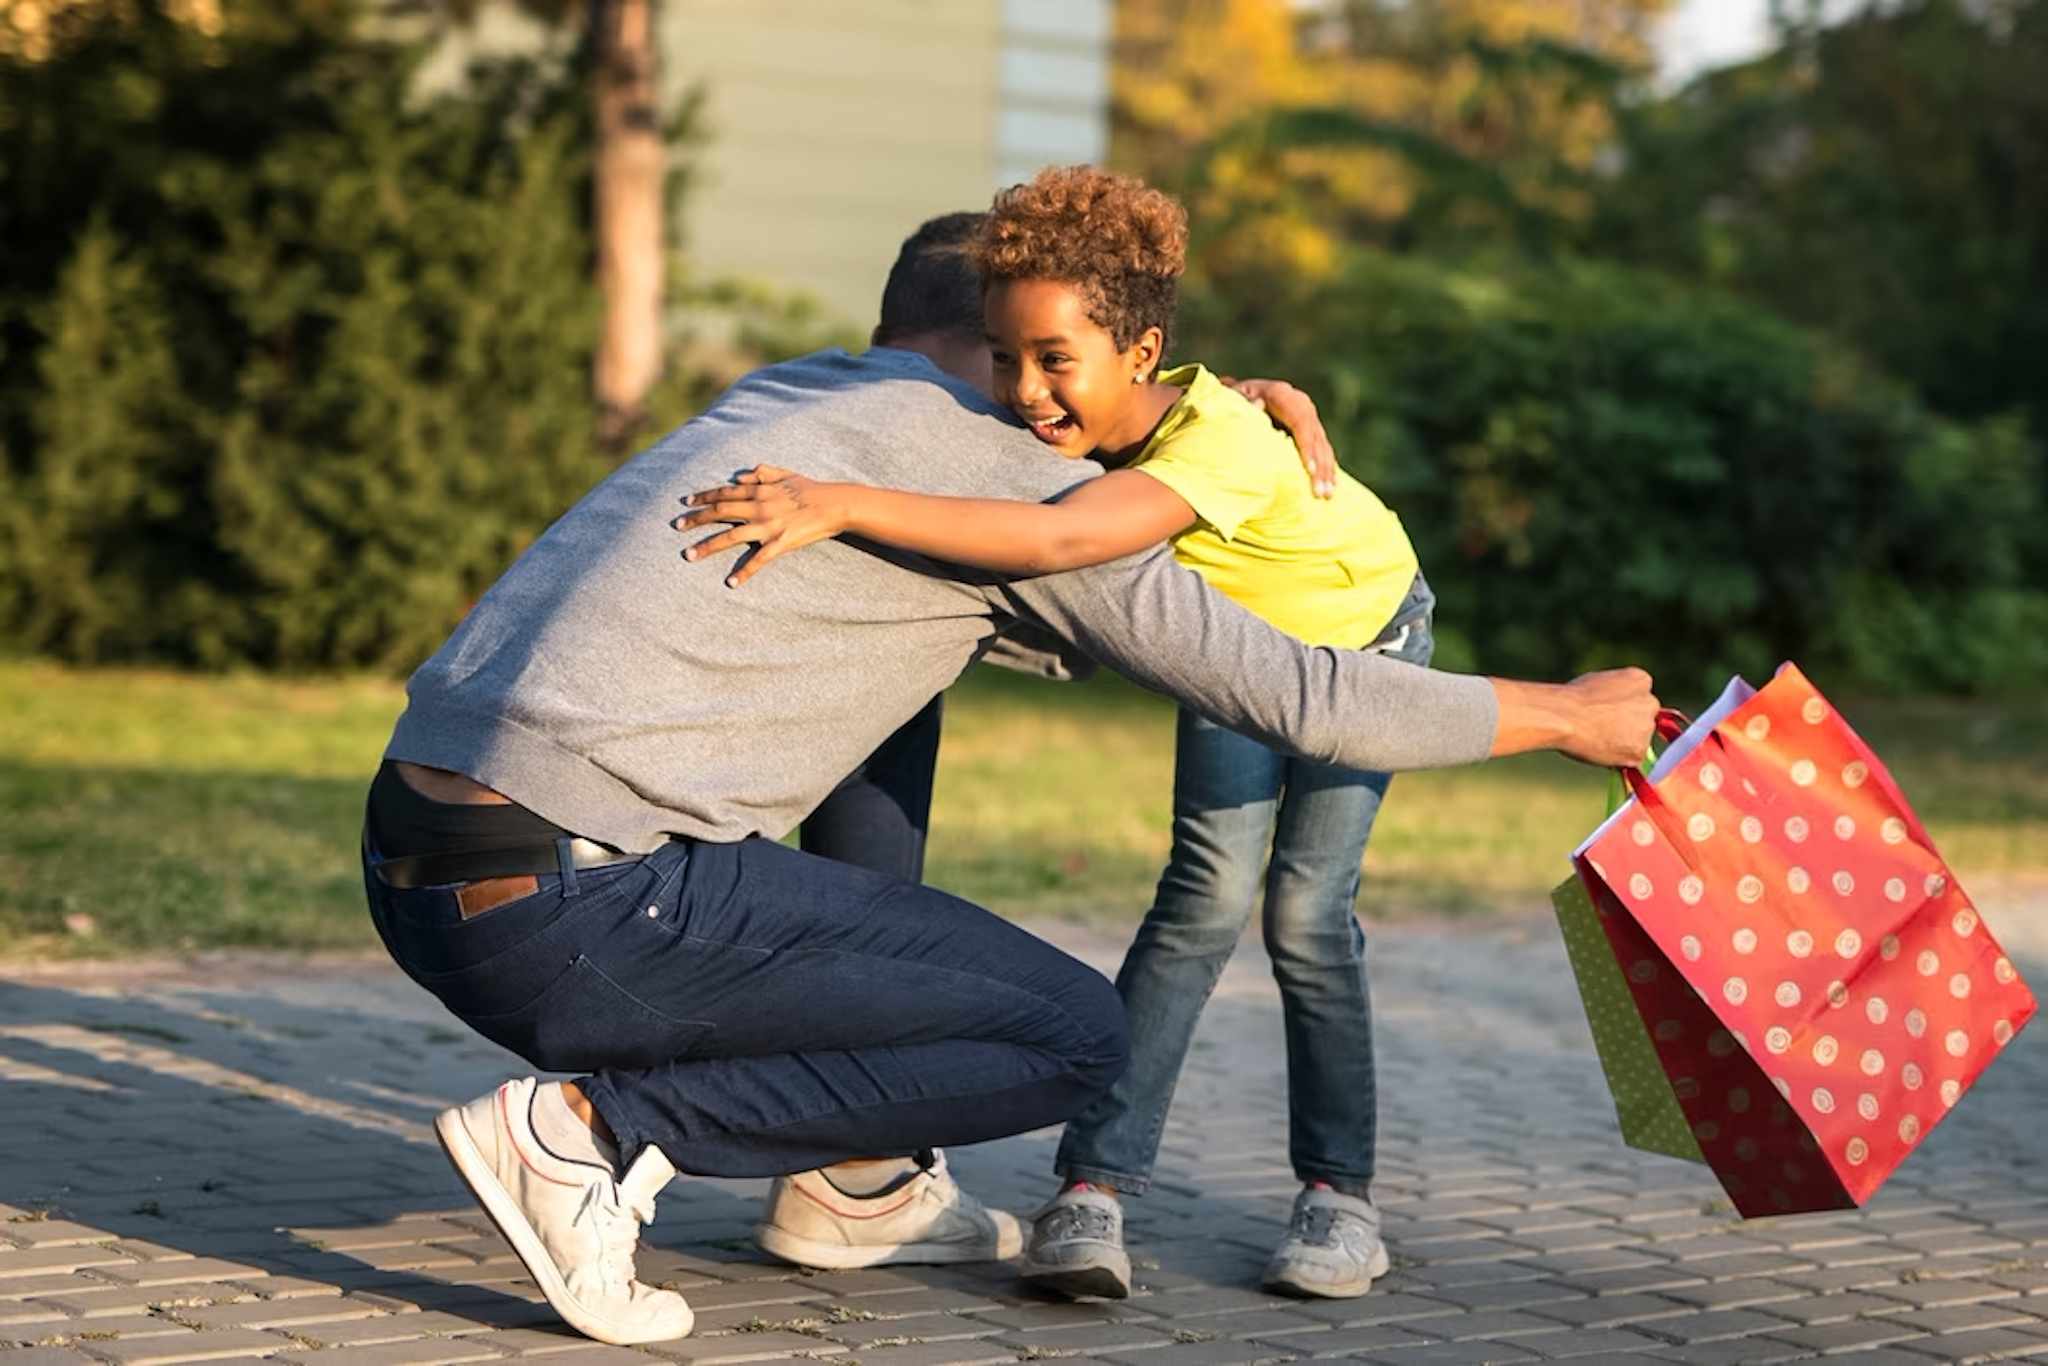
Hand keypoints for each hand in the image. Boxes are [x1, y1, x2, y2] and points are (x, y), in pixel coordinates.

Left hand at [674, 464, 847, 586]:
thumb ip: (764, 471)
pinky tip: (731, 583)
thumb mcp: (787, 474)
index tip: (687, 502)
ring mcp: (768, 526)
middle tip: (677, 526)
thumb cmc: (812, 489)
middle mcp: (759, 506)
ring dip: (708, 546)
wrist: (836, 504)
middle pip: (720, 512)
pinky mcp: (780, 543)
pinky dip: (744, 572)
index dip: (704, 497)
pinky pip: (758, 560)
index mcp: (760, 490)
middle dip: (697, 519)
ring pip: (731, 536)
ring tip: (689, 555)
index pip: (725, 492)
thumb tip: (742, 474)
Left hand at [1225, 377, 1335, 497]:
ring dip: (1326, 471)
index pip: (1300, 421)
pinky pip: (1323, 448)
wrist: (1239, 396)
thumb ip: (1242, 402)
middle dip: (1319, 466)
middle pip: (1315, 436)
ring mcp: (1307, 415)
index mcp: (1280, 394)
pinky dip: (1327, 467)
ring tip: (1327, 496)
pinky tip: (1331, 485)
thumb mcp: (1231, 400)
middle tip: (1320, 493)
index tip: (1308, 470)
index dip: (1306, 446)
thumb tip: (1258, 405)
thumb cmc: (1230, 403)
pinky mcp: (1310, 427)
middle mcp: (1298, 402)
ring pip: (1322, 444)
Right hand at [1557, 667, 1661, 767]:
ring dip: (1623, 742)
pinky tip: (1598, 750)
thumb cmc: (1571, 699)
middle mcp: (1650, 703)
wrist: (1563, 717)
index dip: (1622, 706)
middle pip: (1643, 718)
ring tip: (1595, 739)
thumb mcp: (1597, 683)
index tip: (1607, 712)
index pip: (1639, 696)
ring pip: (1638, 740)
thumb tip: (1611, 707)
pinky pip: (1632, 759)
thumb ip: (1612, 694)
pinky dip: (1618, 759)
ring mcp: (1646, 729)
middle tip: (1602, 729)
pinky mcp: (1639, 752)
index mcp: (1640, 680)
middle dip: (1628, 724)